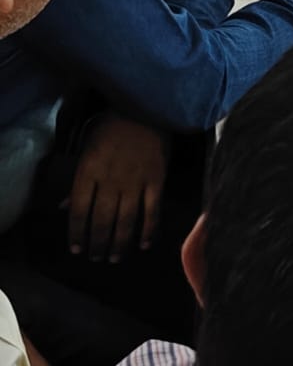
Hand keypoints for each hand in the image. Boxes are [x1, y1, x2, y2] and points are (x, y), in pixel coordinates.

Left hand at [66, 114, 169, 262]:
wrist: (144, 107)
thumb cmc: (110, 128)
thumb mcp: (85, 150)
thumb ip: (76, 182)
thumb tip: (62, 208)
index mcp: (89, 172)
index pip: (78, 210)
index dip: (76, 233)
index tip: (76, 248)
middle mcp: (110, 180)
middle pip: (102, 220)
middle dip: (98, 243)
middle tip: (96, 258)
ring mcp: (135, 181)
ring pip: (126, 220)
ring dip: (119, 243)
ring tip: (114, 258)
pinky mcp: (156, 180)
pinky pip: (152, 210)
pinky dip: (149, 229)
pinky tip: (144, 244)